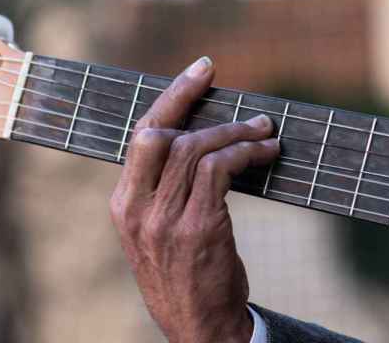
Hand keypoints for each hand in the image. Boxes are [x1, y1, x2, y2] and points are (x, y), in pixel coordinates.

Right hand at [109, 57, 279, 342]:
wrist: (200, 330)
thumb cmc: (185, 276)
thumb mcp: (157, 233)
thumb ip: (165, 189)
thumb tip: (201, 136)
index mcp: (122, 206)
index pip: (141, 135)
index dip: (172, 97)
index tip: (201, 71)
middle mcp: (136, 210)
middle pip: (162, 134)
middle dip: (198, 102)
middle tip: (236, 94)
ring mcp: (164, 221)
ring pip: (195, 148)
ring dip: (237, 133)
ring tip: (265, 132)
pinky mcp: (197, 229)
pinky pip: (219, 170)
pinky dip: (245, 154)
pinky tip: (265, 154)